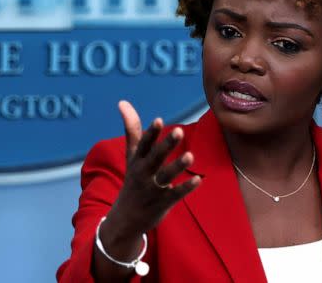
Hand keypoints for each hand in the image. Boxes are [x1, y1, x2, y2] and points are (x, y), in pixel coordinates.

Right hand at [103, 100, 201, 241]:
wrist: (125, 218)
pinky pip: (175, 194)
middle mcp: (142, 173)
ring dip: (177, 166)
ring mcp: (152, 189)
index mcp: (136, 161)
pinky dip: (186, 187)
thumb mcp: (131, 156)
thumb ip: (132, 129)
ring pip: (166, 176)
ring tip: (190, 155)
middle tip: (179, 131)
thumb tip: (123, 102)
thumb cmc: (132, 180)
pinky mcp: (162, 203)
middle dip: (166, 145)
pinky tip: (199, 179)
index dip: (150, 133)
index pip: (143, 145)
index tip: (158, 120)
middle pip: (155, 158)